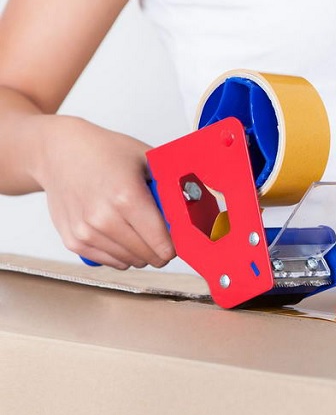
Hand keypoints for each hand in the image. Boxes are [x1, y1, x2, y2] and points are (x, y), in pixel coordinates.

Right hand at [30, 115, 174, 268]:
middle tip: (162, 234)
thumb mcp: (146, 159)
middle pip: (150, 256)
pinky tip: (121, 234)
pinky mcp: (73, 241)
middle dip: (161, 249)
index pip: (164, 244)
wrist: (57, 151)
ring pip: (131, 262)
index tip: (179, 239)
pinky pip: (110, 262)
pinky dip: (121, 254)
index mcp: (127, 198)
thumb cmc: (103, 152)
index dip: (176, 245)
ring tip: (139, 230)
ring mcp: (86, 232)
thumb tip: (199, 205)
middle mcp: (104, 219)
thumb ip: (170, 185)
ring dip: (141, 253)